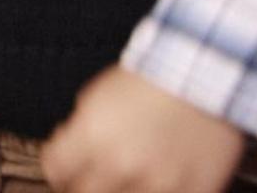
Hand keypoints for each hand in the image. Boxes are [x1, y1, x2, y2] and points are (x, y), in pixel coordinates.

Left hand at [41, 67, 243, 192]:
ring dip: (119, 192)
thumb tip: (66, 152)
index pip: (54, 170)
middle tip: (91, 180)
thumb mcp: (96, 96)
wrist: (201, 76)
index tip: (65, 170)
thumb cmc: (147, 82)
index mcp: (91, 137)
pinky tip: (156, 184)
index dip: (57, 170)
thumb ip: (78, 130)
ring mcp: (158, 183)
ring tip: (126, 180)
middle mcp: (120, 164)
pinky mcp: (192, 191)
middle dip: (82, 186)